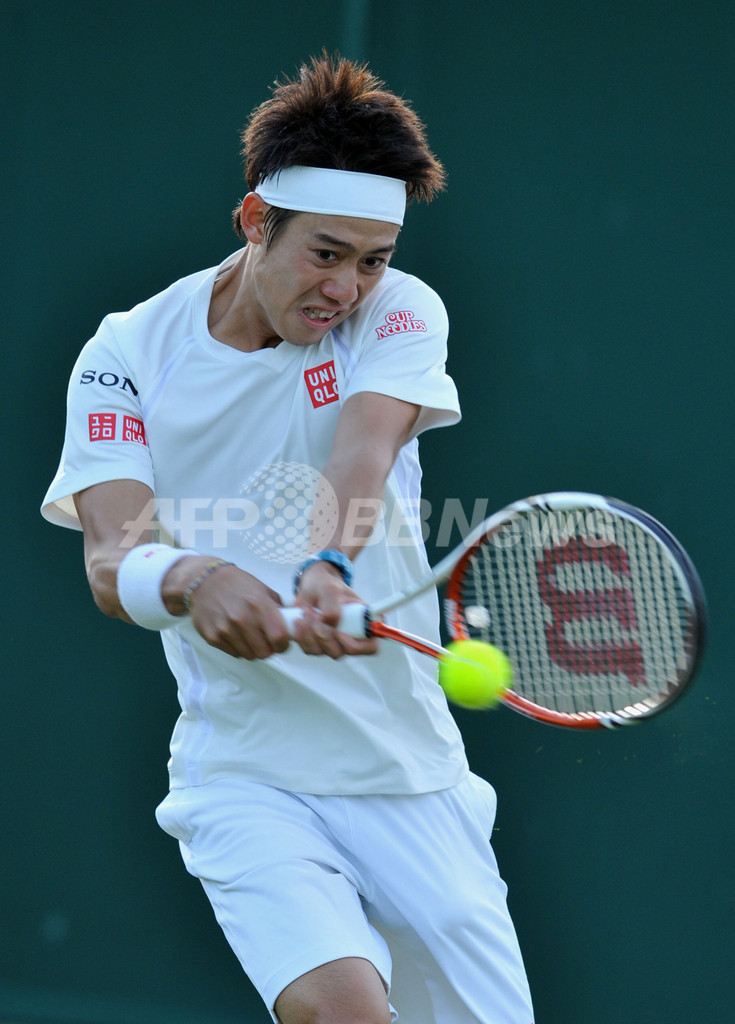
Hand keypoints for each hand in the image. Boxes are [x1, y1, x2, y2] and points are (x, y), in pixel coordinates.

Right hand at [164, 558, 289, 659]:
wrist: (205, 581)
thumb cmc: (237, 584)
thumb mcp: (262, 589)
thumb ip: (277, 609)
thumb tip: (290, 625)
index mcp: (258, 605)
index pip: (279, 637)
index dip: (283, 644)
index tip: (282, 643)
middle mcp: (242, 619)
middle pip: (264, 652)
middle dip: (268, 649)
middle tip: (266, 642)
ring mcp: (225, 629)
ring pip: (249, 655)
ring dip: (253, 649)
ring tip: (250, 637)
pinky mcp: (212, 637)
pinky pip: (233, 653)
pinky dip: (238, 648)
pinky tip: (236, 635)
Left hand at [292, 560, 377, 658]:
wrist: (312, 587)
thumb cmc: (326, 585)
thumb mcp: (330, 590)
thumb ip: (331, 609)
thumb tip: (325, 631)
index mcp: (365, 623)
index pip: (371, 647)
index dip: (355, 645)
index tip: (338, 631)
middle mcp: (352, 636)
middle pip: (341, 652)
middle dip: (323, 635)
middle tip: (314, 613)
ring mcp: (336, 642)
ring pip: (323, 652)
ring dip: (310, 633)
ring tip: (306, 612)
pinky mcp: (319, 644)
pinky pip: (310, 650)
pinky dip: (302, 636)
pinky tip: (300, 620)